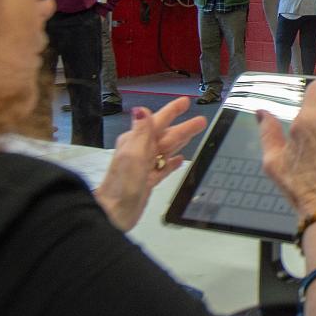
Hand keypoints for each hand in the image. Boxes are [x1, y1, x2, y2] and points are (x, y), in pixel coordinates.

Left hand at [95, 98, 205, 230]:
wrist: (114, 213)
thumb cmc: (122, 185)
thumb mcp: (133, 155)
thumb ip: (141, 132)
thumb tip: (142, 109)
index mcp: (136, 142)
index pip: (158, 121)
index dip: (172, 111)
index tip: (184, 102)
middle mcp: (140, 151)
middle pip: (167, 135)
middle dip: (184, 127)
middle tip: (201, 121)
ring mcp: (144, 166)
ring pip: (167, 149)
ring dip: (181, 141)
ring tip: (196, 134)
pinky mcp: (148, 180)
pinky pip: (163, 167)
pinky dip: (172, 163)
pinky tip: (180, 160)